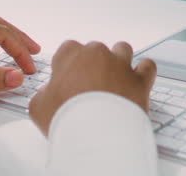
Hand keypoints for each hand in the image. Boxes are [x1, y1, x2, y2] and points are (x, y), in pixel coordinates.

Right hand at [28, 40, 156, 134]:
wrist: (97, 136)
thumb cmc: (67, 119)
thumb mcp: (39, 108)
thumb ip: (43, 94)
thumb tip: (47, 93)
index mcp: (72, 56)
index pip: (68, 49)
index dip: (68, 65)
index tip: (68, 80)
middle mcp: (98, 54)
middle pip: (96, 50)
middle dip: (93, 65)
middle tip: (89, 87)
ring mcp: (121, 65)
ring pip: (122, 50)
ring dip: (119, 61)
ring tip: (114, 80)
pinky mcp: (140, 80)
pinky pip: (147, 66)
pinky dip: (143, 71)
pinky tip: (137, 80)